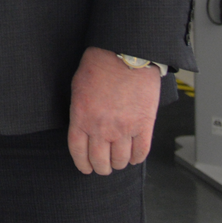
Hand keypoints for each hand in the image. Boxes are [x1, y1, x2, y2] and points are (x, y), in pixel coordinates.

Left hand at [67, 46, 160, 174]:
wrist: (125, 54)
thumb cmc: (99, 66)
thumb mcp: (78, 89)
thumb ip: (80, 113)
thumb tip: (84, 129)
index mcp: (81, 118)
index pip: (79, 152)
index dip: (83, 164)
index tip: (86, 168)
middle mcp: (101, 128)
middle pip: (100, 161)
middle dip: (101, 168)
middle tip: (104, 166)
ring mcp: (124, 128)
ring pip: (121, 160)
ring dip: (119, 163)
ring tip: (119, 160)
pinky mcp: (143, 125)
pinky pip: (141, 151)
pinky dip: (137, 158)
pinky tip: (134, 156)